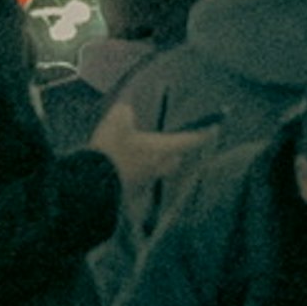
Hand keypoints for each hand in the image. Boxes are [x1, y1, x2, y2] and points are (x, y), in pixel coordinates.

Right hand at [96, 106, 213, 195]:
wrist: (92, 187)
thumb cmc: (111, 152)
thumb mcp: (116, 122)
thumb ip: (124, 113)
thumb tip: (126, 111)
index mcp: (161, 149)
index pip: (190, 140)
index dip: (203, 133)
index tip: (214, 128)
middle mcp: (157, 168)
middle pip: (174, 160)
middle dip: (175, 151)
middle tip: (172, 143)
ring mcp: (143, 183)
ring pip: (156, 171)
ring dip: (153, 162)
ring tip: (141, 152)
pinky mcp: (128, 194)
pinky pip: (137, 180)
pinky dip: (133, 172)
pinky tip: (120, 166)